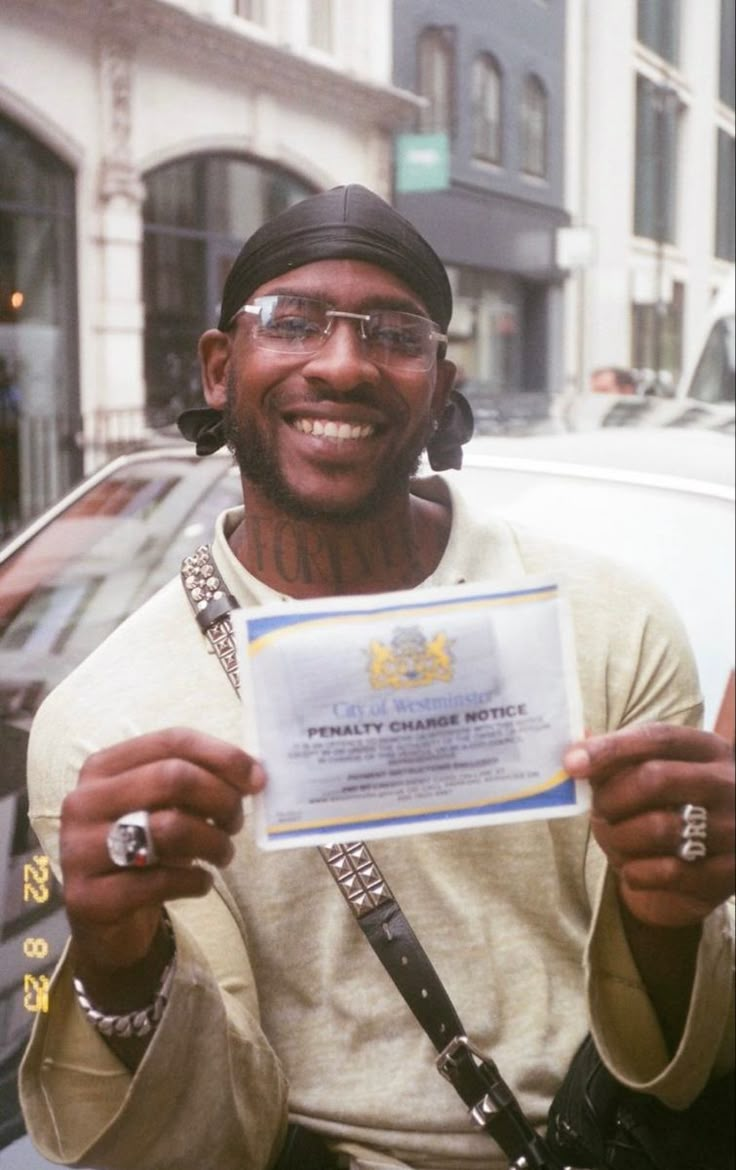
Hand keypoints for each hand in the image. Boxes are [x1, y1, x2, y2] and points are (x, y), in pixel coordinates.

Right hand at [60, 728, 263, 979]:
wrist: (103, 916)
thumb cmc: (143, 848)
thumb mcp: (161, 807)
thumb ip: (198, 782)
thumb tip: (255, 774)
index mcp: (102, 768)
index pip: (172, 741)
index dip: (223, 756)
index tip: (257, 779)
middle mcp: (83, 802)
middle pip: (173, 778)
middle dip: (221, 798)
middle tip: (237, 822)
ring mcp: (80, 851)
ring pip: (170, 829)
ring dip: (214, 843)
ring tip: (223, 854)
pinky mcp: (90, 898)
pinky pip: (161, 881)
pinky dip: (197, 881)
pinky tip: (203, 882)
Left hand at [564, 724, 734, 927]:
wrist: (709, 866)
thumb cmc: (671, 808)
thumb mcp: (653, 774)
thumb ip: (617, 758)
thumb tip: (575, 743)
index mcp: (709, 749)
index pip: (657, 738)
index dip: (610, 748)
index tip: (571, 763)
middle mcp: (728, 784)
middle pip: (656, 779)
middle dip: (611, 798)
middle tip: (598, 812)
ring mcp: (733, 828)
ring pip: (659, 828)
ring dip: (619, 839)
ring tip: (614, 842)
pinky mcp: (729, 872)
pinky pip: (669, 872)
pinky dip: (636, 872)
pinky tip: (631, 870)